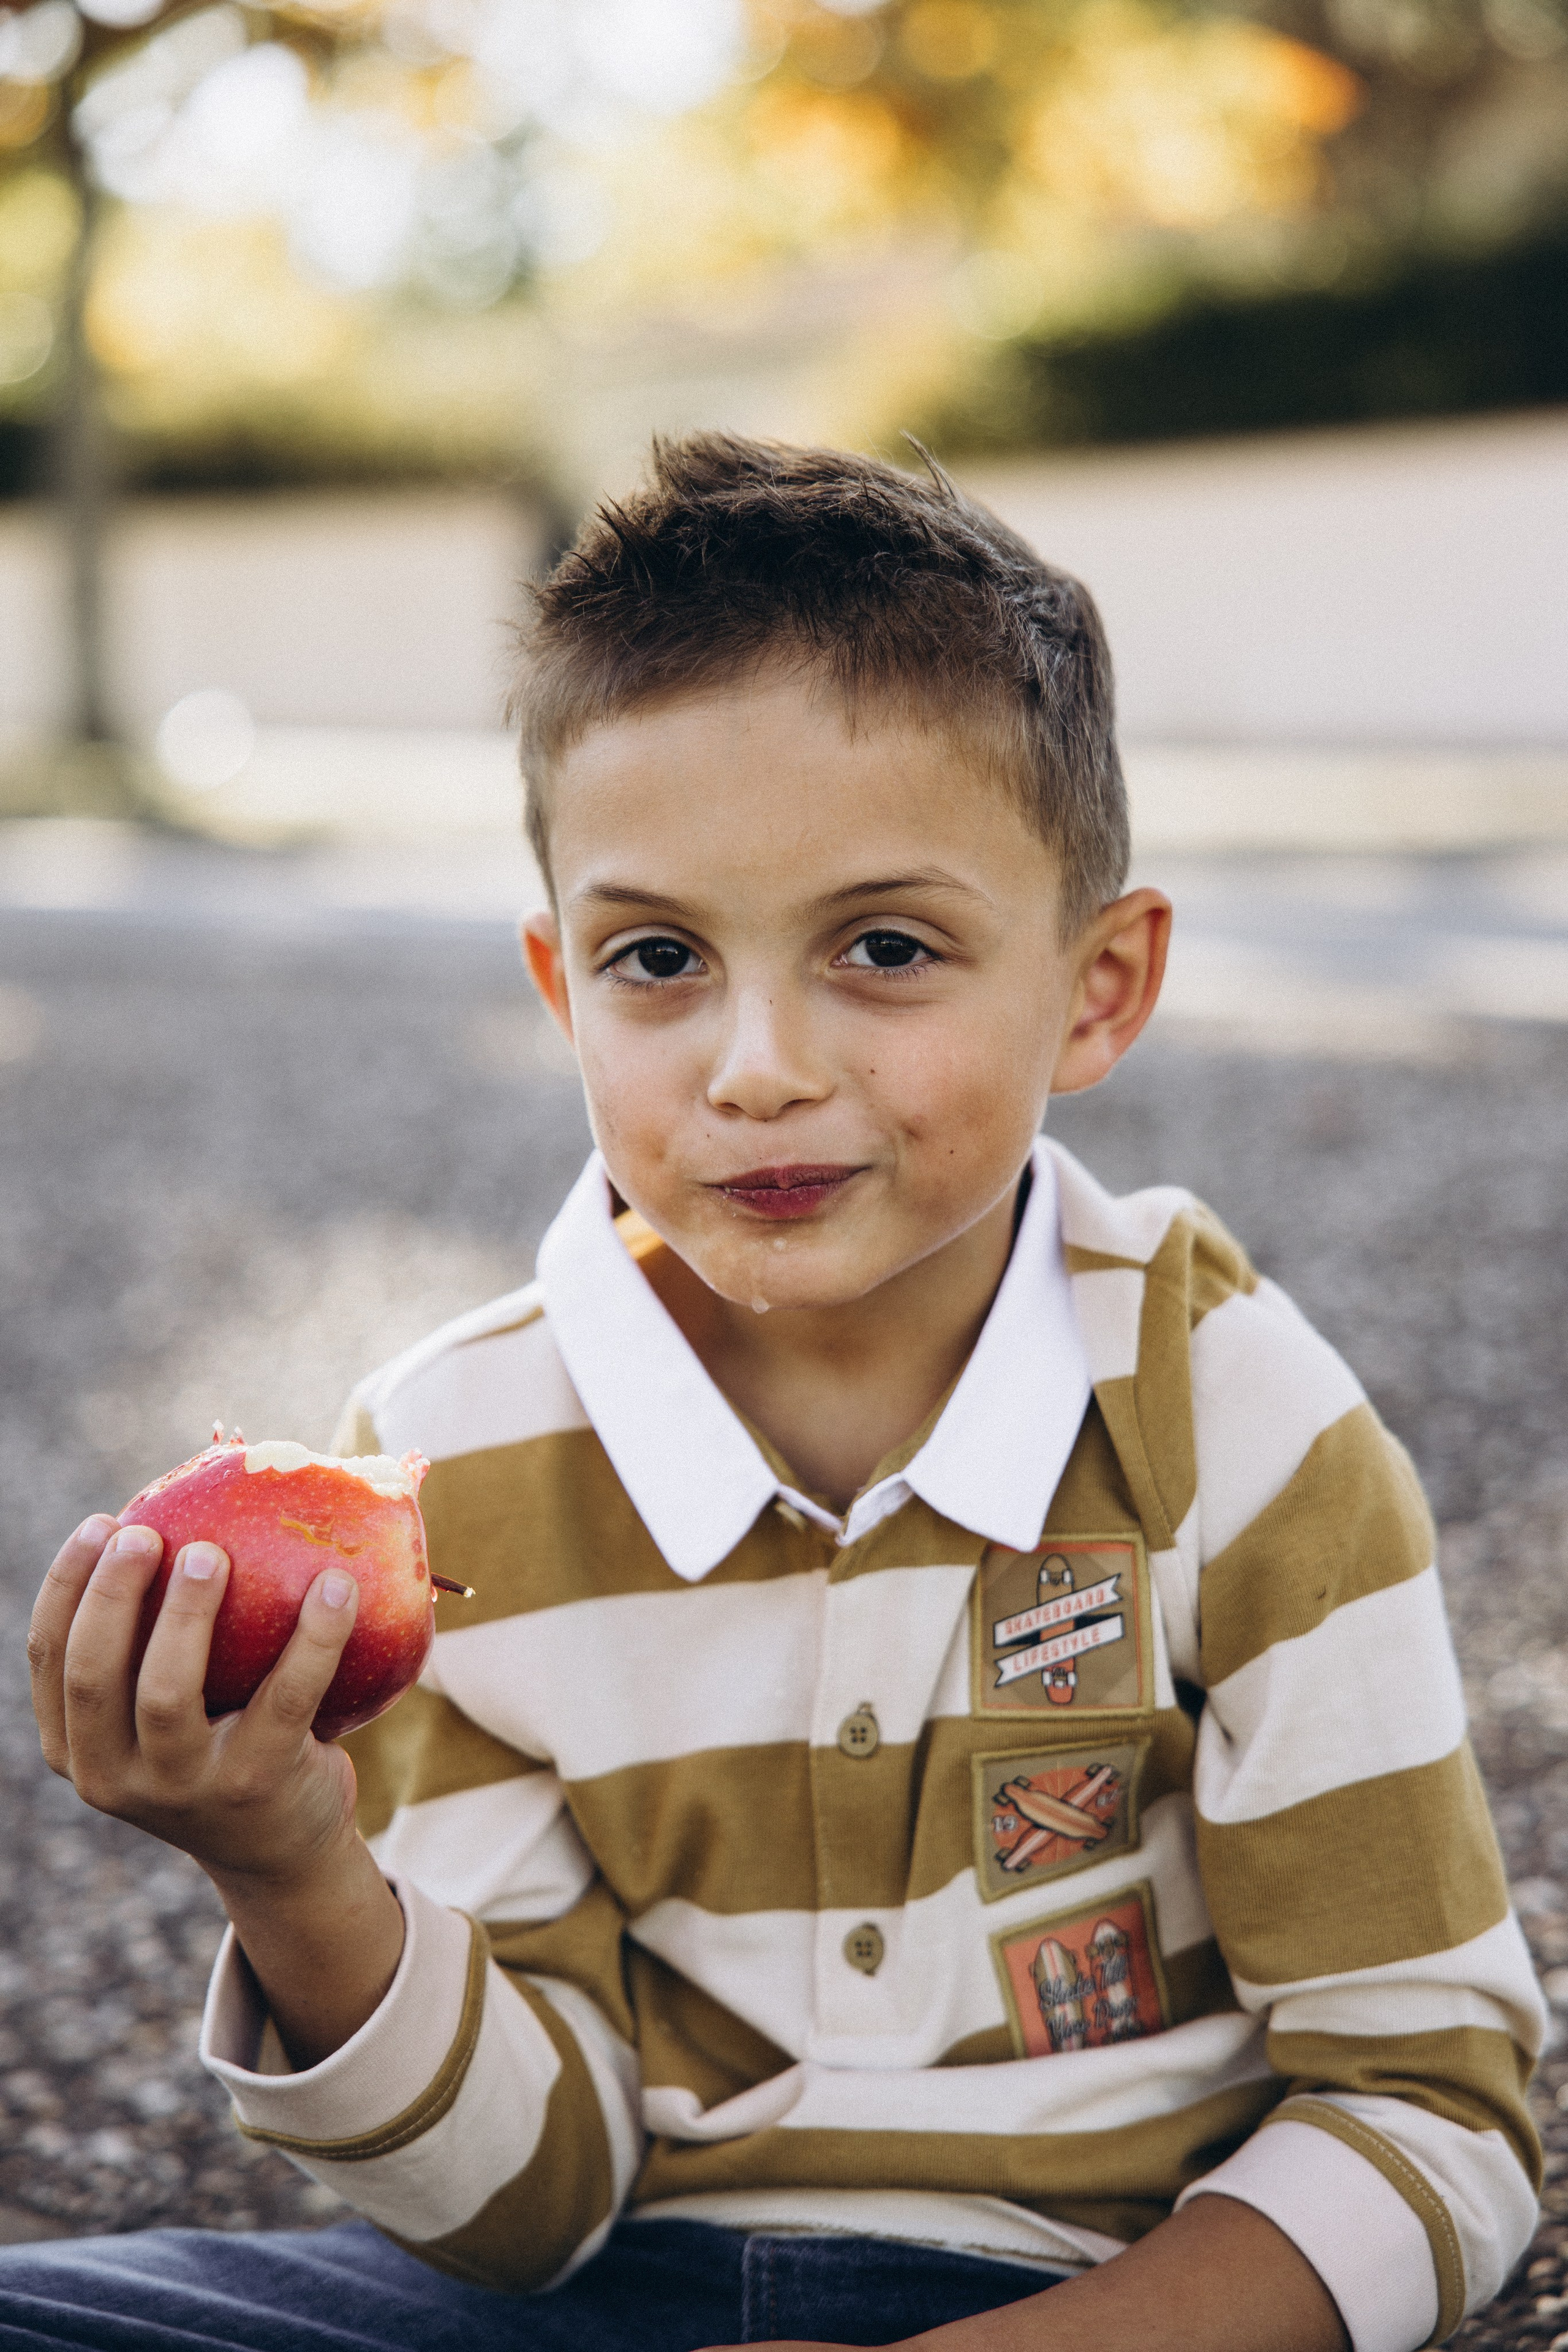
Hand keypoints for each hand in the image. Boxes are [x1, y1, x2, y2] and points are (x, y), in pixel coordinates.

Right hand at [29, 1513, 358, 1883]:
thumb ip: (154, 1641)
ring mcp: (183, 1789)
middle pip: (92, 1675)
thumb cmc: (220, 1746)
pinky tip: (339, 1585)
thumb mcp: (165, 1714)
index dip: (66, 1587)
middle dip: (110, 1595)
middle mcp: (115, 1776)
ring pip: (166, 1693)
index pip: (50, 1661)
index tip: (100, 1522)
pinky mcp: (257, 1786)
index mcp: (79, 1748)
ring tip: (211, 1552)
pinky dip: (314, 1636)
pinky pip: (286, 1698)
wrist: (284, 1850)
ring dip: (185, 1615)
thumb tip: (184, 1509)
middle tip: (145, 1532)